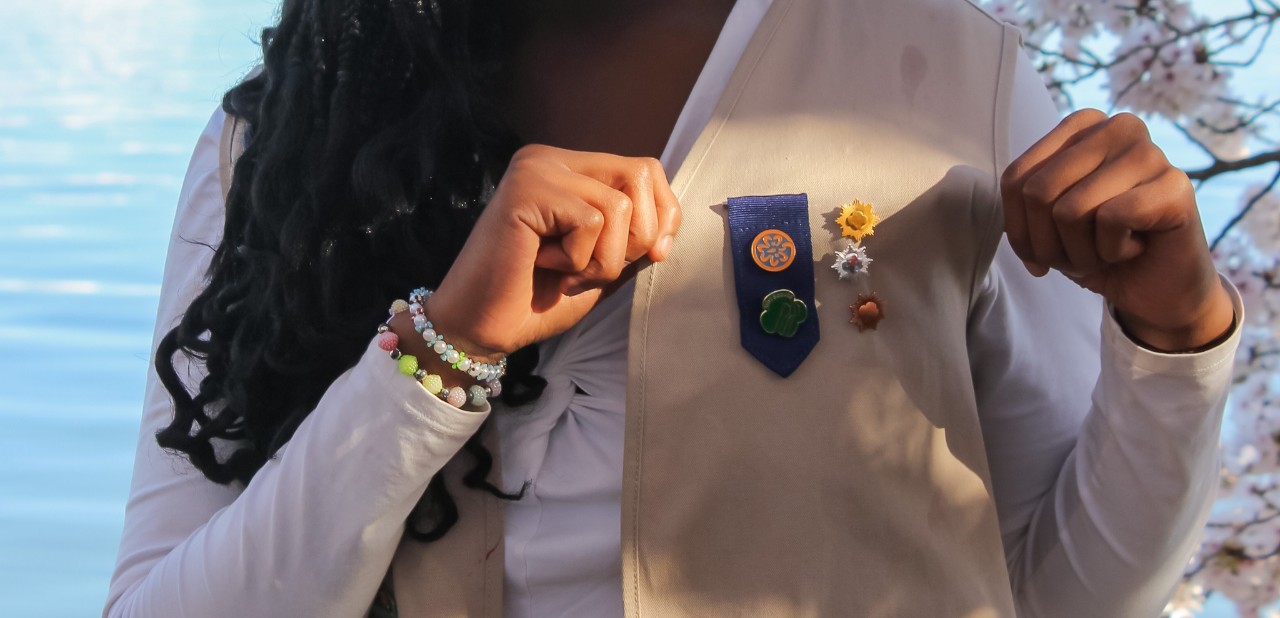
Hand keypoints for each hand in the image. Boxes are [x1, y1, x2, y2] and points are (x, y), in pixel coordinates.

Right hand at [425, 144, 681, 357]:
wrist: (481, 329)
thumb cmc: (536, 301)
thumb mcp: (602, 265)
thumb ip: (634, 237)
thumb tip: (671, 219)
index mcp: (569, 169)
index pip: (645, 170)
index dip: (662, 216)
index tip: (652, 256)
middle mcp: (550, 159)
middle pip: (640, 174)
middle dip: (639, 236)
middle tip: (596, 269)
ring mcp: (535, 170)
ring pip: (619, 205)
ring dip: (604, 259)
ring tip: (564, 272)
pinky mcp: (526, 191)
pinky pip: (591, 221)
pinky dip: (579, 260)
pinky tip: (543, 265)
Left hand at [1001, 109, 1232, 351]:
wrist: (1155, 288)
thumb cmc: (1098, 248)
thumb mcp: (1045, 223)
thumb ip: (1023, 201)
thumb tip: (1010, 210)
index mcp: (1081, 126)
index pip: (1016, 178)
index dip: (1020, 230)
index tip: (1043, 251)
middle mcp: (1117, 127)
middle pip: (1039, 193)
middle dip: (1049, 245)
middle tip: (1081, 255)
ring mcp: (1150, 153)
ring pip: (1071, 209)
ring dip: (1081, 253)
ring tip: (1108, 251)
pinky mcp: (1176, 185)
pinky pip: (1112, 220)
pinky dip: (1112, 251)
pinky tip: (1135, 248)